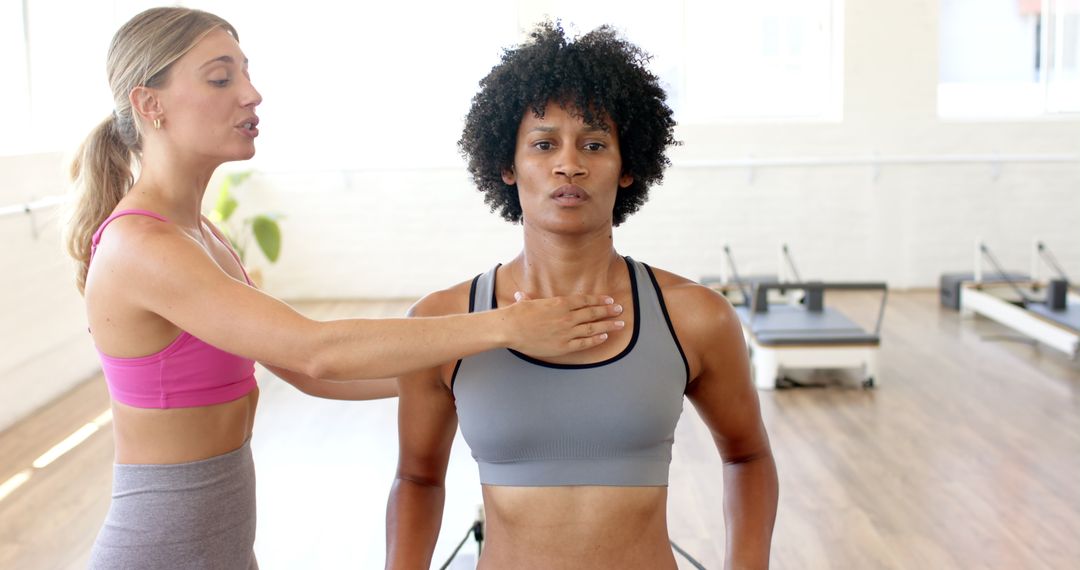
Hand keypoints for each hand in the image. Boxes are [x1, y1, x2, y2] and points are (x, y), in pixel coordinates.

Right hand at [501, 292, 624, 356]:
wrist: (510, 329)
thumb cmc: (517, 315)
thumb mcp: (526, 303)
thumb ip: (530, 300)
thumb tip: (523, 296)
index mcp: (560, 303)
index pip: (585, 300)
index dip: (599, 300)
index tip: (609, 300)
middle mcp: (567, 316)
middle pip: (593, 313)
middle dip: (609, 310)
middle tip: (620, 309)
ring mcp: (567, 332)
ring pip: (593, 327)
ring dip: (608, 324)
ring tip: (620, 323)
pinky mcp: (564, 346)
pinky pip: (584, 343)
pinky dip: (596, 339)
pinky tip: (604, 336)